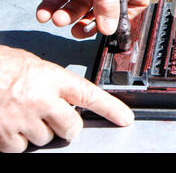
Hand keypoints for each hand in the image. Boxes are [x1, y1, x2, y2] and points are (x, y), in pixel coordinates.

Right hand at [0, 45, 133, 152]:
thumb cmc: (0, 65)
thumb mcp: (32, 65)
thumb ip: (53, 83)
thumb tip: (68, 99)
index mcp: (50, 78)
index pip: (89, 95)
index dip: (111, 108)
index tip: (125, 119)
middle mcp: (40, 99)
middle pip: (71, 126)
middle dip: (68, 126)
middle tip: (58, 117)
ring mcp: (22, 119)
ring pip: (46, 139)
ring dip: (40, 131)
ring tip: (24, 113)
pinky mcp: (4, 136)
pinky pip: (21, 148)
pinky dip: (17, 140)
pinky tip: (10, 123)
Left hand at [25, 0, 149, 37]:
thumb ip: (106, 2)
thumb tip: (110, 28)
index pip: (136, 2)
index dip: (127, 16)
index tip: (112, 25)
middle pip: (103, 10)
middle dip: (89, 21)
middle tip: (78, 31)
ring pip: (79, 6)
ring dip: (66, 14)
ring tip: (57, 18)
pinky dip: (52, 6)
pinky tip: (44, 12)